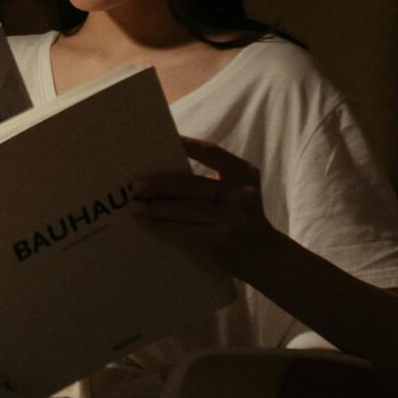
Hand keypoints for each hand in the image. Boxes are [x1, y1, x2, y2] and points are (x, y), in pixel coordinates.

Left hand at [129, 136, 277, 283]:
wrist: (264, 255)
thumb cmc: (240, 215)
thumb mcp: (236, 190)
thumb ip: (212, 177)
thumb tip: (161, 168)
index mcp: (242, 174)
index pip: (211, 153)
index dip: (186, 145)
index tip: (158, 141)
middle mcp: (240, 195)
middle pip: (193, 186)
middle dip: (160, 185)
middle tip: (135, 186)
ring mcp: (231, 221)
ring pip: (186, 211)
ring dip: (155, 209)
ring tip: (134, 206)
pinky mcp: (220, 243)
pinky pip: (184, 232)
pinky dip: (161, 228)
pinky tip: (145, 223)